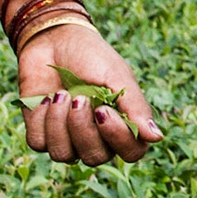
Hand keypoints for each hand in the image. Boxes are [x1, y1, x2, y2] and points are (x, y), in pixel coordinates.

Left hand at [19, 23, 161, 165]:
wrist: (53, 39)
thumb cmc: (91, 56)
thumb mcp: (117, 77)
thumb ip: (135, 107)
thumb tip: (157, 137)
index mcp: (122, 124)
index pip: (130, 152)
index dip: (117, 137)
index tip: (103, 109)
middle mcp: (96, 137)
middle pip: (95, 157)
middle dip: (83, 128)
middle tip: (79, 98)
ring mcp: (67, 137)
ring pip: (64, 155)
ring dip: (59, 123)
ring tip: (60, 94)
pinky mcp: (40, 133)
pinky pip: (39, 143)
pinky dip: (41, 118)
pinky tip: (46, 97)